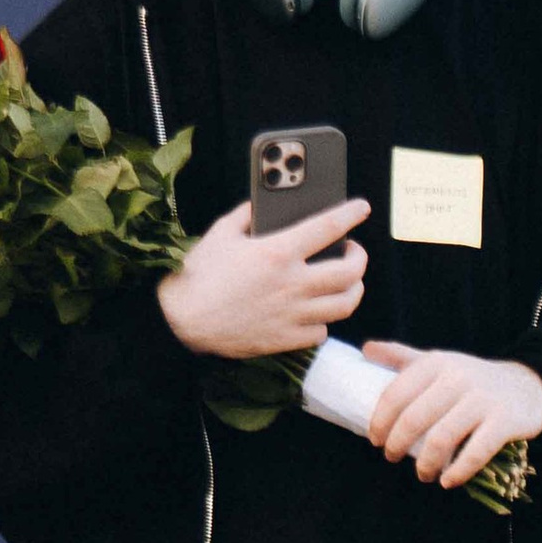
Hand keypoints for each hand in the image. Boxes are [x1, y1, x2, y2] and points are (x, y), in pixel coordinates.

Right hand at [158, 198, 369, 361]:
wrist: (180, 322)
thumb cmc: (197, 275)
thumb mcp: (220, 233)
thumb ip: (247, 214)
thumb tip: (263, 204)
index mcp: (277, 252)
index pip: (328, 227)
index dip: (351, 214)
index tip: (361, 208)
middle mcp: (292, 284)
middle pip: (350, 271)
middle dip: (359, 257)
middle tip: (352, 251)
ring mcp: (292, 314)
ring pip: (345, 303)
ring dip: (353, 289)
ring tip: (346, 281)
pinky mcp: (285, 338)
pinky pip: (321, 331)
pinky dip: (324, 319)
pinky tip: (316, 310)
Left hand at [362, 343, 541, 487]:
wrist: (527, 385)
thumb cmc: (471, 378)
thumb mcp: (438, 362)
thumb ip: (402, 357)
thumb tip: (365, 350)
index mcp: (435, 363)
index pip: (395, 394)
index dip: (379, 421)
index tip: (375, 440)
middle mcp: (457, 377)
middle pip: (413, 419)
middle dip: (396, 445)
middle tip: (391, 458)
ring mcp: (482, 399)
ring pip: (441, 439)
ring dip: (426, 464)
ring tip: (423, 474)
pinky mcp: (504, 421)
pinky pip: (475, 452)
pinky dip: (458, 472)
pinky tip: (448, 481)